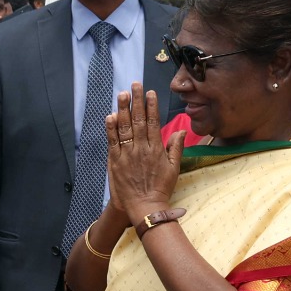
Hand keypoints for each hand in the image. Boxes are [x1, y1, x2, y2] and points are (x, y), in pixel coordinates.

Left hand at [105, 84, 181, 219]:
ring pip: (125, 127)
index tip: (150, 92)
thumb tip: (179, 131)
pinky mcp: (115, 161)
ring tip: (122, 94)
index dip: (151, 106)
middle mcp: (141, 149)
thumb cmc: (160, 188)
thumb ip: (175, 148)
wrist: (144, 206)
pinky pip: (112, 142)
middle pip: (139, 120)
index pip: (153, 122)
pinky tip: (110, 115)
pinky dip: (111, 128)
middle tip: (135, 84)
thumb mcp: (174, 168)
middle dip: (136, 101)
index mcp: (156, 149)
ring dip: (123, 109)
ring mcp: (127, 154)